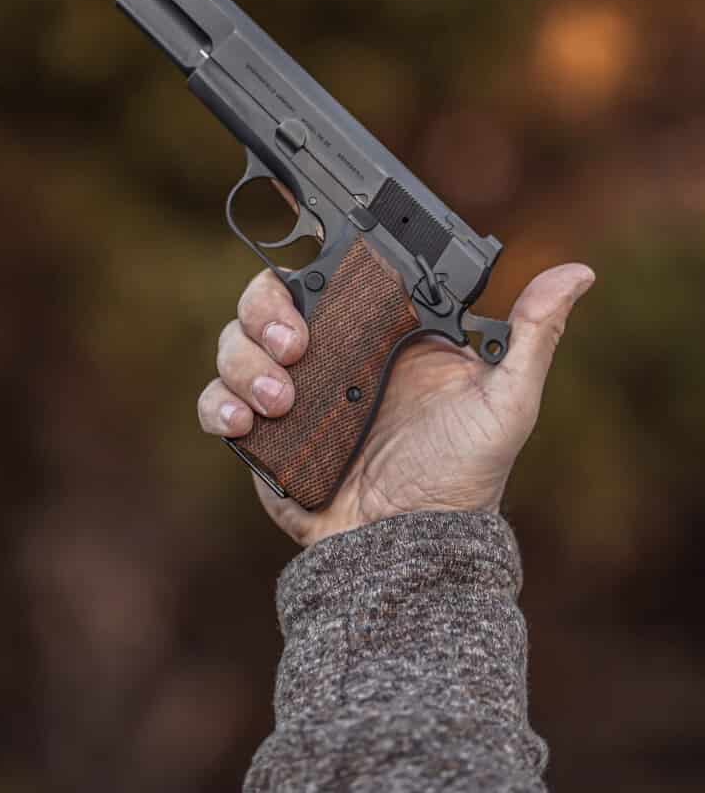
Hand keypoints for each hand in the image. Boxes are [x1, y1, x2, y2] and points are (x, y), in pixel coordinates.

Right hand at [197, 262, 594, 546]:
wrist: (406, 551)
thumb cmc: (461, 480)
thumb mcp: (505, 403)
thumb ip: (531, 336)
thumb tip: (576, 273)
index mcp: (377, 333)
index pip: (329, 270)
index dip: (306, 245)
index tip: (302, 241)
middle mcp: (327, 355)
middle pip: (266, 297)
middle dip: (265, 309)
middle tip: (296, 344)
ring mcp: (288, 393)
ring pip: (233, 342)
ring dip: (246, 359)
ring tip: (282, 400)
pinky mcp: (260, 436)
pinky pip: (216, 403)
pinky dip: (219, 403)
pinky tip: (245, 420)